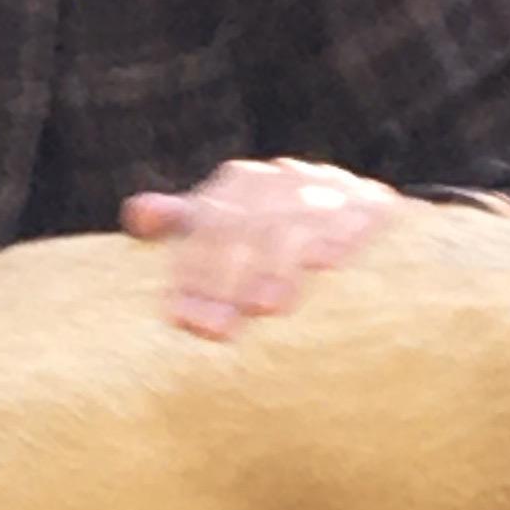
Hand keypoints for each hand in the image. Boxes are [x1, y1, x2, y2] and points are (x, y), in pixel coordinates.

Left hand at [121, 157, 402, 338]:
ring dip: (278, 264)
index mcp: (241, 184)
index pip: (207, 221)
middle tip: (214, 329)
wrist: (358, 210)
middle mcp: (283, 180)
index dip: (193, 270)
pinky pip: (356, 215)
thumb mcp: (223, 225)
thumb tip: (137, 215)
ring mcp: (328, 190)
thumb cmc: (272, 234)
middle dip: (227, 279)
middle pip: (246, 226)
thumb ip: (181, 222)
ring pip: (295, 222)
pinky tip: (329, 263)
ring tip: (265, 307)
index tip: (181, 317)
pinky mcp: (373, 204)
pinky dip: (342, 235)